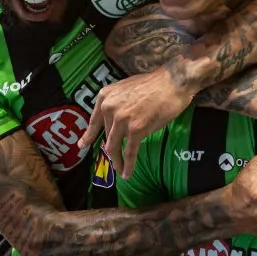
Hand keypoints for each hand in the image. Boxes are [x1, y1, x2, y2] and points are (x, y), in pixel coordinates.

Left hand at [78, 68, 194, 179]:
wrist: (173, 82)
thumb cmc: (155, 83)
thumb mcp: (127, 87)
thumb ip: (118, 102)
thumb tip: (116, 117)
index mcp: (105, 97)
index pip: (94, 121)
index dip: (88, 136)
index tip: (82, 145)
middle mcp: (109, 108)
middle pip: (107, 136)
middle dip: (111, 150)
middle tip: (115, 161)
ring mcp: (122, 120)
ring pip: (114, 147)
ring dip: (117, 162)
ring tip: (120, 171)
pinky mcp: (136, 130)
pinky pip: (130, 152)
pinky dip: (128, 165)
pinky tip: (127, 174)